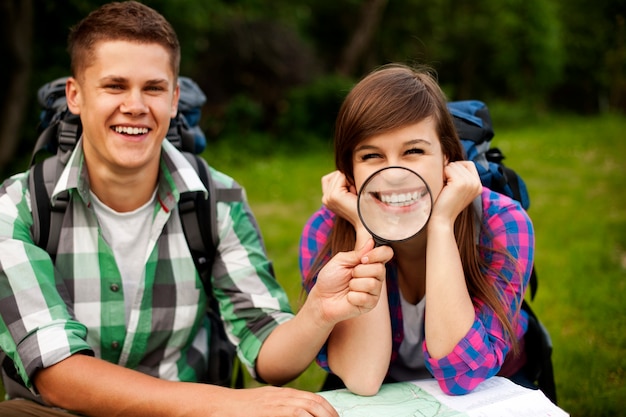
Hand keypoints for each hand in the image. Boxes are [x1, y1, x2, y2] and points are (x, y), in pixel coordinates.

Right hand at [219, 386, 338, 416]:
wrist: (220, 405)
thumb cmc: (241, 409)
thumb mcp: (265, 404)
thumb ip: (282, 407)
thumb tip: (300, 414)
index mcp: (282, 394)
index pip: (311, 398)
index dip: (327, 408)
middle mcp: (281, 396)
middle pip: (313, 402)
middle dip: (329, 414)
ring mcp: (275, 403)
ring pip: (306, 407)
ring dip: (321, 416)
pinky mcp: (268, 411)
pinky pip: (293, 413)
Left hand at [312, 239, 392, 323]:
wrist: (322, 299)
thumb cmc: (330, 278)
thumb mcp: (341, 261)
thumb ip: (356, 254)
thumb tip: (371, 242)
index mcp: (370, 262)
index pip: (386, 253)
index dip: (377, 254)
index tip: (363, 259)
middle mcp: (376, 276)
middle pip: (380, 269)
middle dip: (359, 271)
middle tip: (350, 275)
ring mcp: (375, 291)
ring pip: (372, 284)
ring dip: (354, 284)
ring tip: (349, 287)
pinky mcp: (370, 304)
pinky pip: (365, 298)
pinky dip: (352, 296)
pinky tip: (349, 297)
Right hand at [321, 171, 359, 226]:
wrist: (369, 219)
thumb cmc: (364, 205)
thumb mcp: (351, 191)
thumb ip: (344, 182)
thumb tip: (345, 166)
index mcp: (328, 199)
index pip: (330, 177)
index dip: (345, 181)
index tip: (353, 194)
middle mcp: (325, 199)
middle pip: (335, 174)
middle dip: (348, 181)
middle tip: (355, 195)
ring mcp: (328, 198)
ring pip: (338, 174)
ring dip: (350, 181)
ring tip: (354, 195)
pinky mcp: (333, 196)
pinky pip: (341, 176)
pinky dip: (350, 182)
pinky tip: (354, 194)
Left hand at [431, 161, 481, 225]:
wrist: (441, 219)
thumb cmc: (444, 203)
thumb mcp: (456, 188)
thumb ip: (458, 174)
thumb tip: (446, 155)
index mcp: (478, 185)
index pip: (468, 163)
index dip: (456, 169)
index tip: (451, 184)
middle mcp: (477, 183)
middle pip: (460, 163)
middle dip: (449, 172)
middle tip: (447, 189)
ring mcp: (470, 183)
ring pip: (453, 165)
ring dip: (445, 174)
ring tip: (445, 189)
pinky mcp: (461, 183)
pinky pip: (448, 169)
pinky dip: (442, 176)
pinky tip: (443, 188)